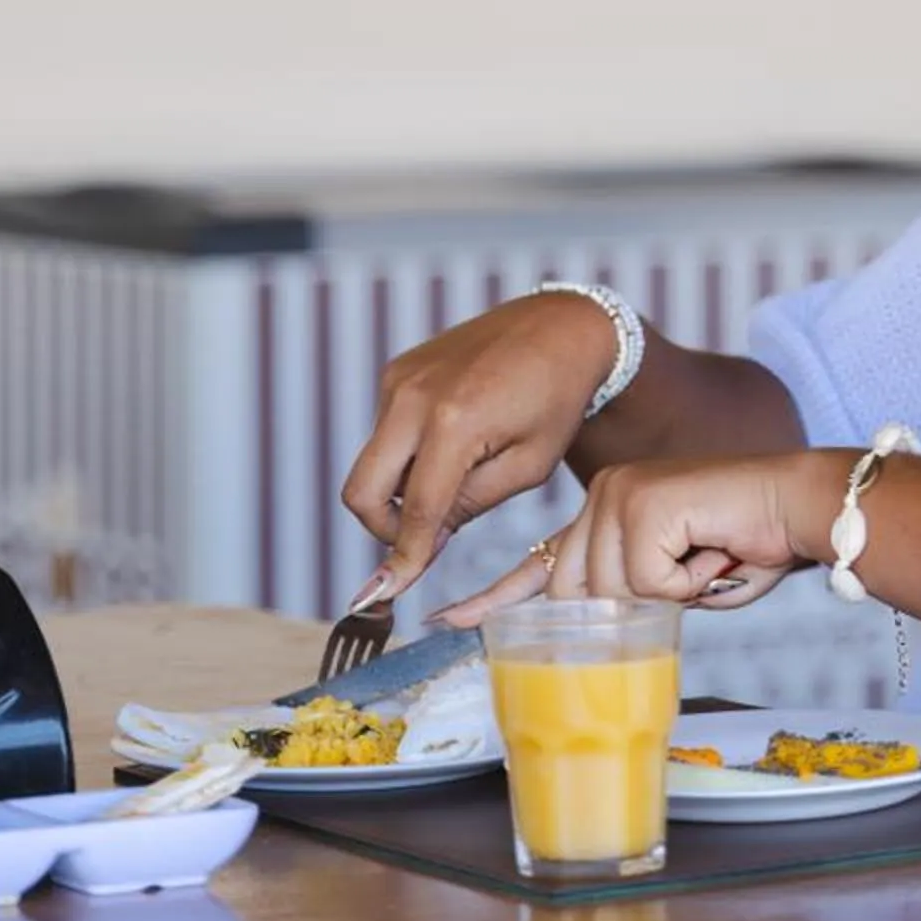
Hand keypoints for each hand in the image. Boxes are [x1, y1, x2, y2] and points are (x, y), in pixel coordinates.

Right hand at [340, 295, 618, 602]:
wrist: (559, 326)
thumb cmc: (556, 398)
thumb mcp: (527, 467)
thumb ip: (468, 507)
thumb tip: (421, 542)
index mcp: (454, 421)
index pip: (416, 511)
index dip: (404, 560)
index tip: (390, 593)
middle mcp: (413, 395)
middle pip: (361, 491)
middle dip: (384, 529)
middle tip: (422, 539)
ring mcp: (400, 378)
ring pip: (372, 464)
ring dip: (401, 489)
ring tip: (458, 478)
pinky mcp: (398, 369)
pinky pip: (384, 432)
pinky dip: (407, 455)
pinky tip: (452, 445)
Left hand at [434, 450, 847, 624]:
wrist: (793, 508)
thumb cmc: (745, 546)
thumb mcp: (675, 586)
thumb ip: (632, 602)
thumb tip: (602, 634)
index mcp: (604, 517)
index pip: (537, 565)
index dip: (494, 599)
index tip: (446, 620)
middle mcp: (602, 499)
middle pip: (576, 596)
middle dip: (632, 611)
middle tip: (691, 577)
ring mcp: (617, 495)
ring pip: (610, 595)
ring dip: (670, 595)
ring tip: (706, 560)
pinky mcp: (641, 500)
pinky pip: (647, 582)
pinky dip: (687, 583)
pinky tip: (710, 550)